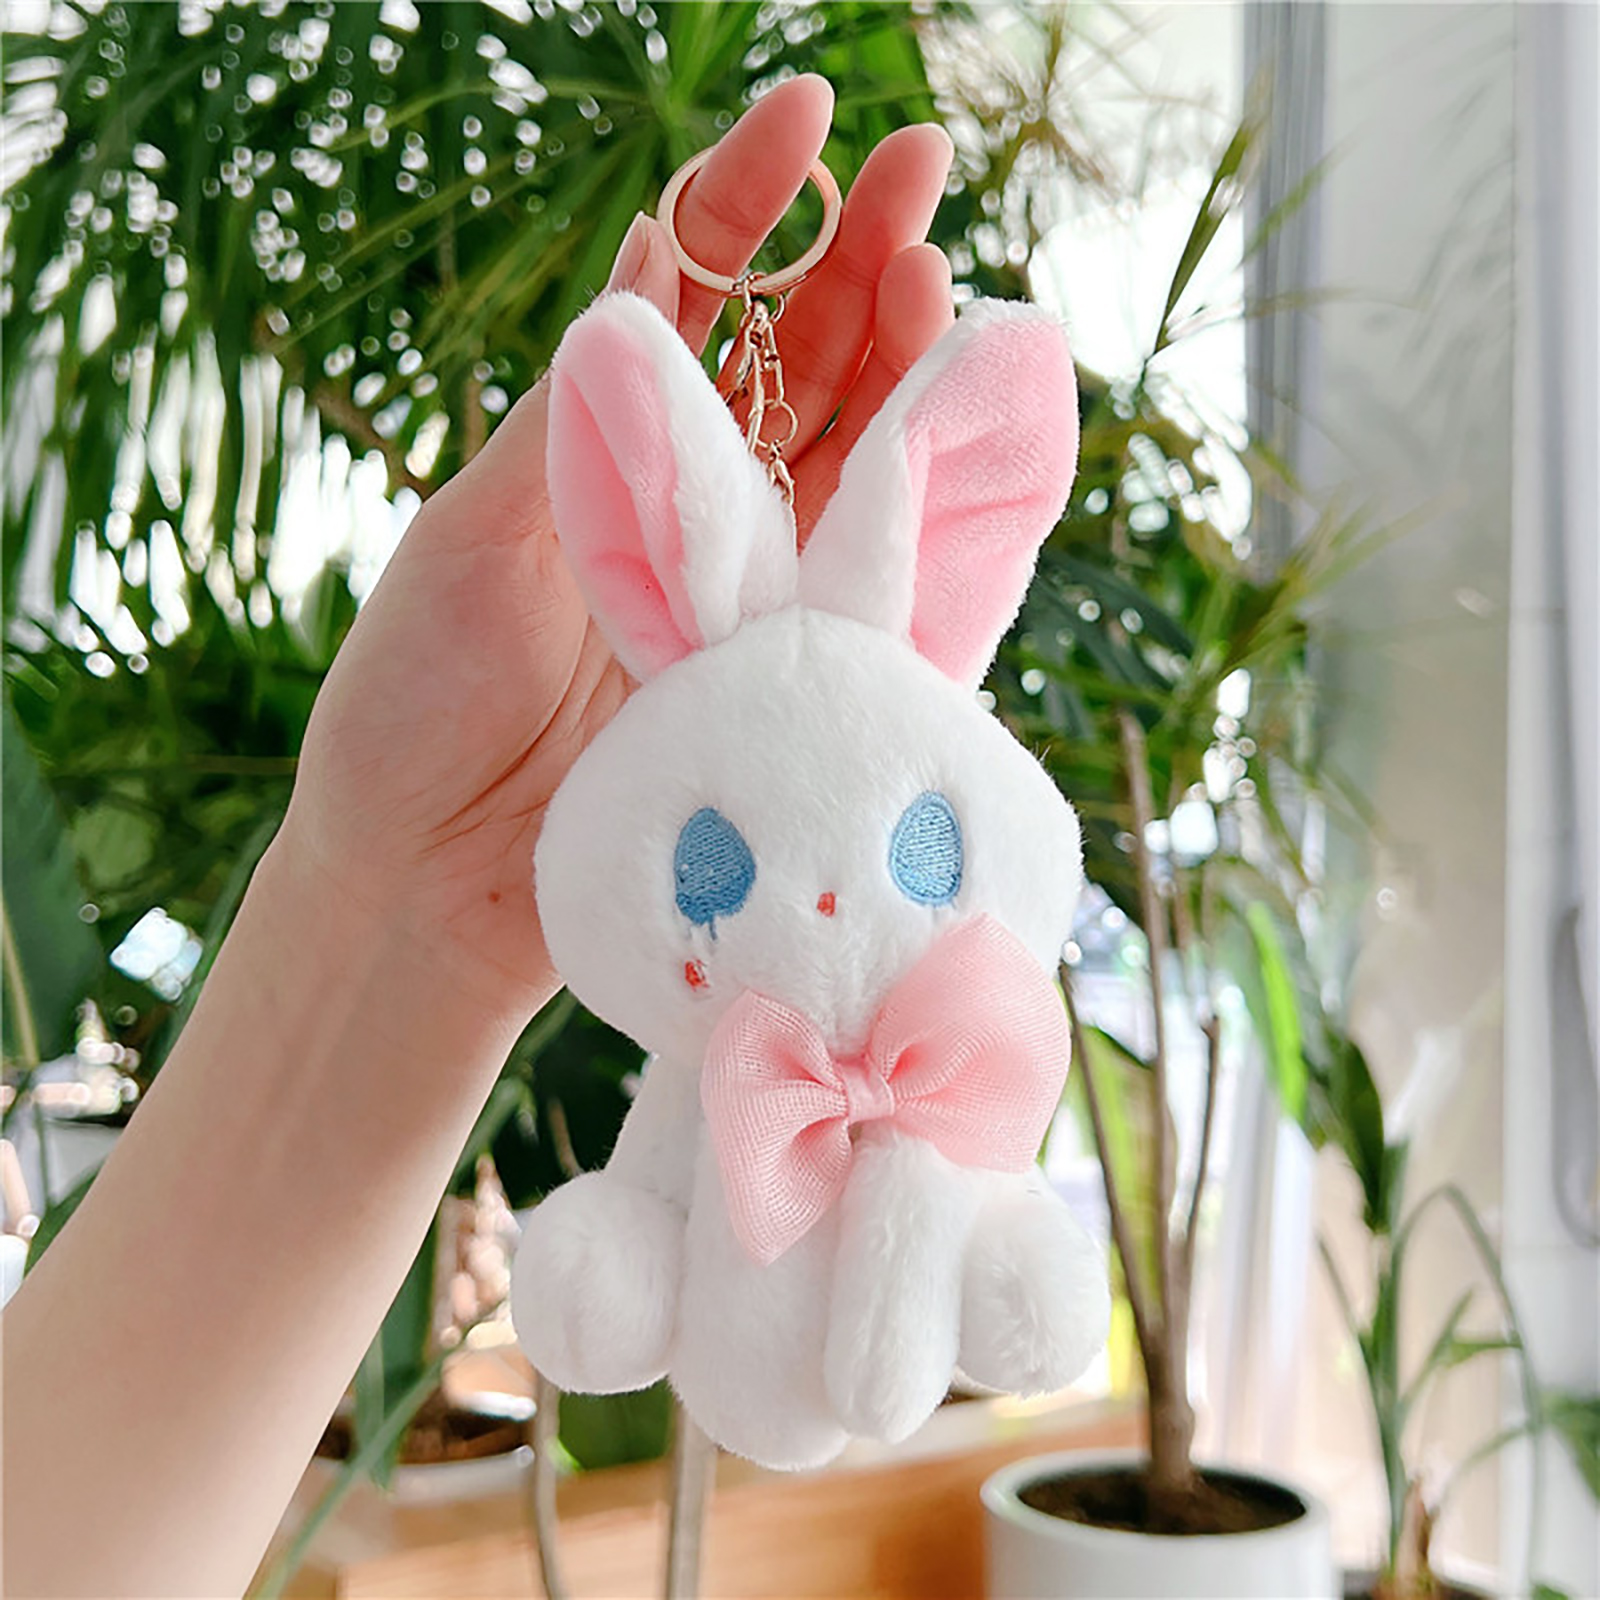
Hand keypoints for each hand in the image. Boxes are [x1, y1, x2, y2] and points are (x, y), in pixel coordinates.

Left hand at [282, 76, 955, 1016]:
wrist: (433, 887)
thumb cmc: (416, 707)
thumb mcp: (474, 541)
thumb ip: (575, 420)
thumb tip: (651, 252)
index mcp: (610, 456)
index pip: (698, 303)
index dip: (751, 204)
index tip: (805, 115)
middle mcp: (695, 514)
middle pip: (800, 364)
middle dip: (861, 260)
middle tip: (921, 167)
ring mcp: (756, 597)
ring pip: (854, 460)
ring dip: (905, 368)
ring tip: (942, 275)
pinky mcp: (795, 682)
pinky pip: (883, 589)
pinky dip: (932, 517)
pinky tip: (965, 438)